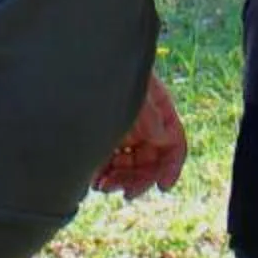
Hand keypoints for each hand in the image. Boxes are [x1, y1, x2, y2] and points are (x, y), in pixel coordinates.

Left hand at [90, 72, 187, 200]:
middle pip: (151, 162)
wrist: (81, 64)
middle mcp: (145, 127)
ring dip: (121, 181)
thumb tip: (161, 138)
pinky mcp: (105, 139)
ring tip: (103, 186)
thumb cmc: (111, 70)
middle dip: (139, 180)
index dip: (172, 167)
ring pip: (131, 168)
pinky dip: (106, 176)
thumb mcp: (134, 90)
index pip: (175, 144)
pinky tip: (95, 181)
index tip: (163, 186)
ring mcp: (125, 134)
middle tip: (124, 192)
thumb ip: (148, 114)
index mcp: (160, 113)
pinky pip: (111, 165)